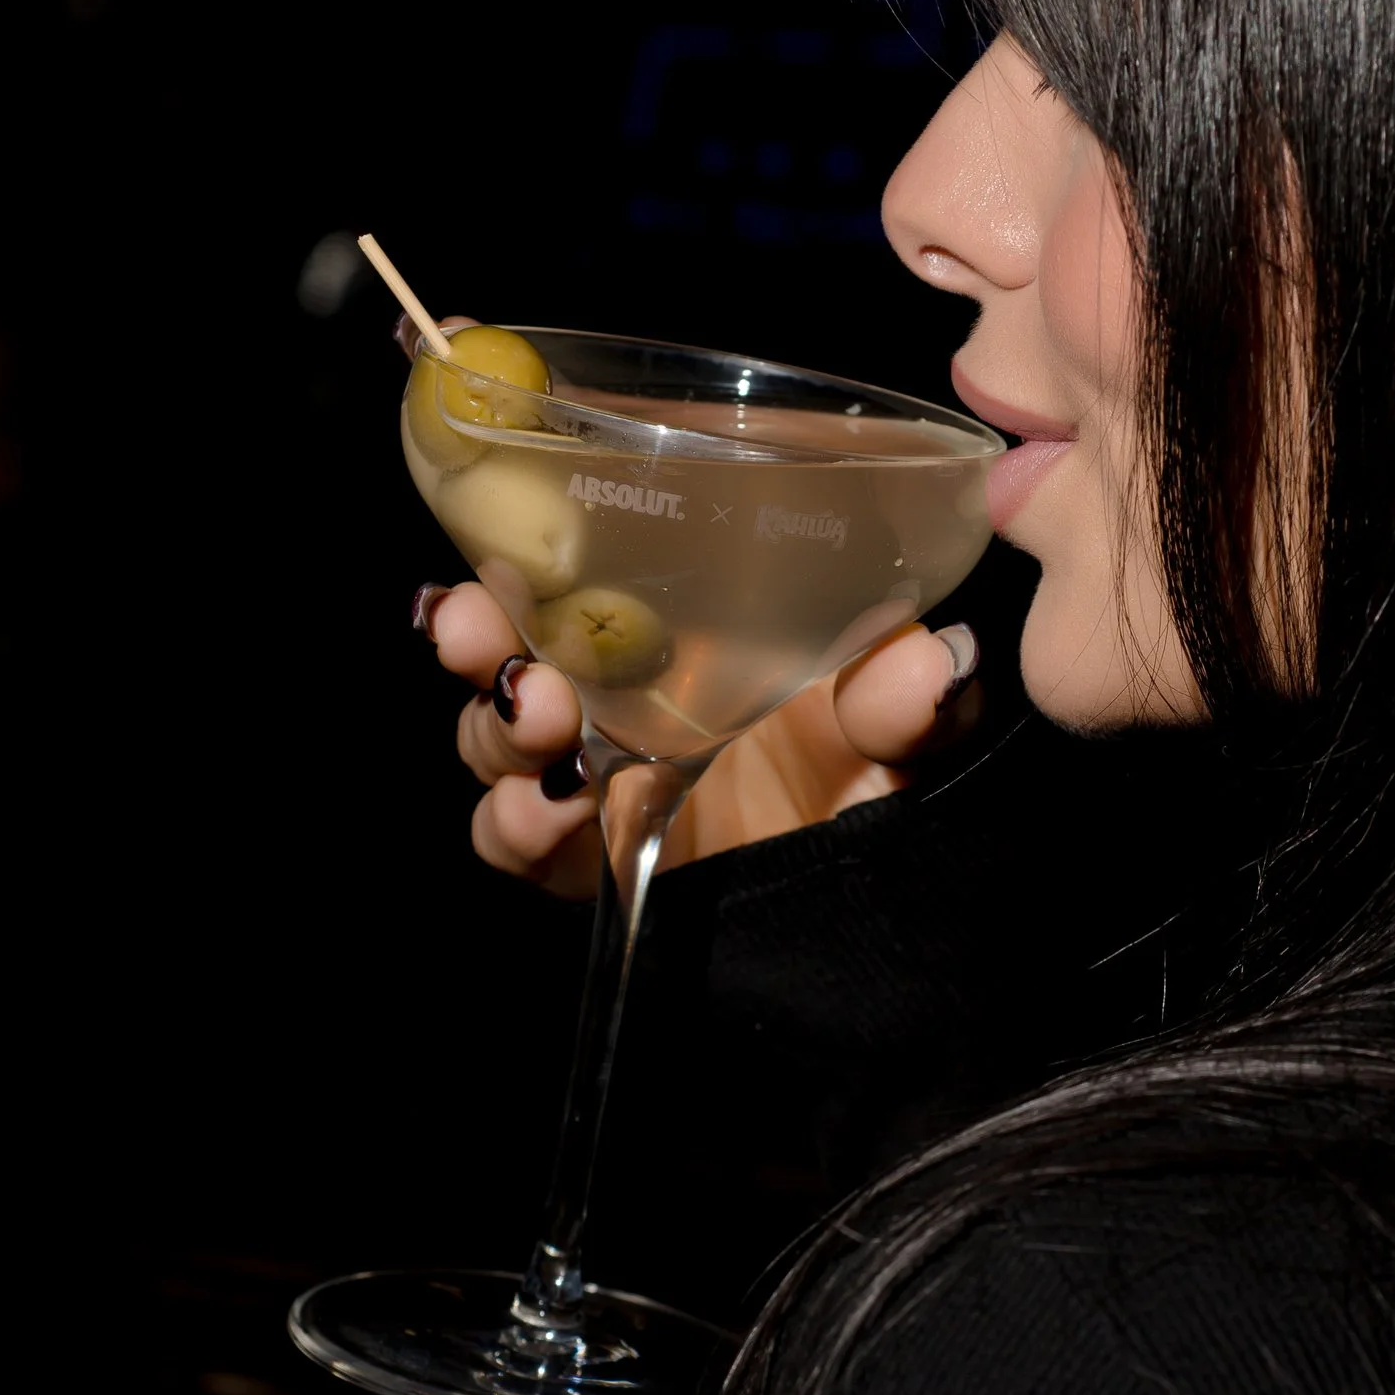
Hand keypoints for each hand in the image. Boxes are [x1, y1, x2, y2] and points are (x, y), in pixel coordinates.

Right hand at [398, 307, 981, 894]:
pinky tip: (551, 810)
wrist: (869, 898)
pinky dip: (515, 826)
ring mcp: (592, 776)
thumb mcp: (893, 716)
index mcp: (662, 626)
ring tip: (534, 713)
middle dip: (469, 630)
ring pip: (490, 743)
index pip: (558, 567)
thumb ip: (903, 691)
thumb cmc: (866, 773)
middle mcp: (608, 692)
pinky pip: (514, 844)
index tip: (481, 496)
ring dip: (491, 724)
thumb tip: (926, 664)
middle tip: (472, 625)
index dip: (505, 537)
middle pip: (497, 648)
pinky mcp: (589, 859)